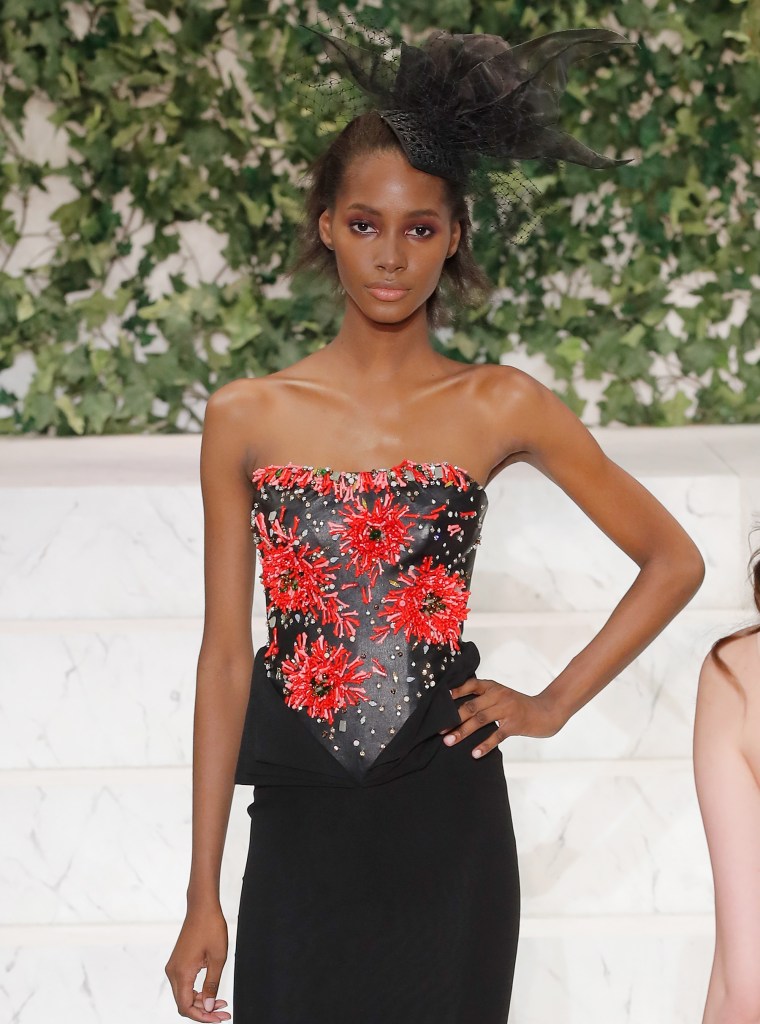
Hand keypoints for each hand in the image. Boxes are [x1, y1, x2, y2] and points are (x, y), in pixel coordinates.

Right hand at [165, 903, 229, 1020]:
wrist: (202, 907)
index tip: (219, 1018)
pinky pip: (184, 984)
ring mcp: (173, 966)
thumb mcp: (217, 958)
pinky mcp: (177, 962)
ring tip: (221, 1003)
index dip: (202, 1016)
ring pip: (183, 995)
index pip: (186, 1007)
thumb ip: (211, 985)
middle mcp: (173, 972)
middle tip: (224, 1012)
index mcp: (181, 973)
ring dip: (200, 1002)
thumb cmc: (211, 928)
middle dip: (203, 1011)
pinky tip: (211, 992)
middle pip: (184, 1003)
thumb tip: (207, 1007)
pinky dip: (196, 991)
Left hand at [440, 675, 561, 758]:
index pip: (471, 685)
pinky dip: (484, 745)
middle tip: (440, 730)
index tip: (440, 702)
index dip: (455, 692)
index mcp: (493, 687)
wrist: (546, 712)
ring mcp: (507, 709)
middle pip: (471, 706)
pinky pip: (496, 735)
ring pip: (480, 720)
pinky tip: (474, 753)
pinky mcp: (514, 724)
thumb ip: (484, 699)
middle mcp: (499, 695)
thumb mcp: (502, 696)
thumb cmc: (519, 706)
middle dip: (453, 718)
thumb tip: (459, 710)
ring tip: (450, 742)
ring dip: (463, 732)